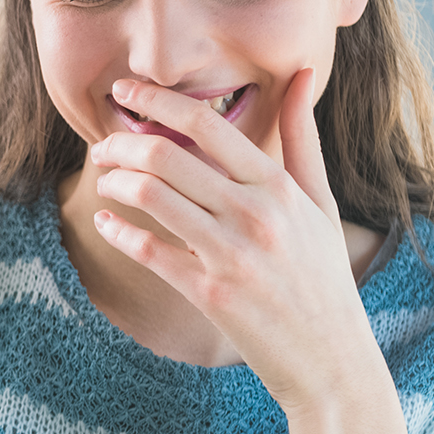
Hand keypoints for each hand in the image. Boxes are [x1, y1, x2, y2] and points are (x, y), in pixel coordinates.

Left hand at [88, 68, 382, 411]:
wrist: (331, 360)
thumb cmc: (323, 278)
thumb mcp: (320, 202)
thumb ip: (303, 138)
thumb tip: (304, 72)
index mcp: (279, 186)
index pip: (208, 125)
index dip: (158, 101)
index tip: (126, 91)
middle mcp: (255, 213)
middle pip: (167, 157)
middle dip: (122, 143)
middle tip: (102, 145)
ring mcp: (231, 253)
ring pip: (152, 197)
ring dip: (115, 183)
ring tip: (104, 180)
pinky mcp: (210, 293)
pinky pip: (149, 251)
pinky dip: (118, 232)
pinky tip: (105, 223)